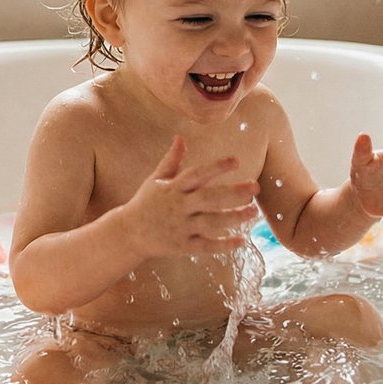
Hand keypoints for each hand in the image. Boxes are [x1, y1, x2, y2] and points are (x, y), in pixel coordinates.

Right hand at [121, 136, 260, 258]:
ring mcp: (180, 227)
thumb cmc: (146, 203)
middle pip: (209, 198)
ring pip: (211, 222)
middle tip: (255, 188)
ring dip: (234, 218)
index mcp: (173, 188)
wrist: (128, 233)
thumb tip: (180, 137)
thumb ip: (172, 160)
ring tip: (254, 212)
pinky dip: (223, 245)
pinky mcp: (182, 246)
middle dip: (233, 193)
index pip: (197, 174)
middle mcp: (178, 207)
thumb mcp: (156, 180)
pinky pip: (205, 246)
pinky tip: (241, 241)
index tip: (236, 161)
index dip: (216, 167)